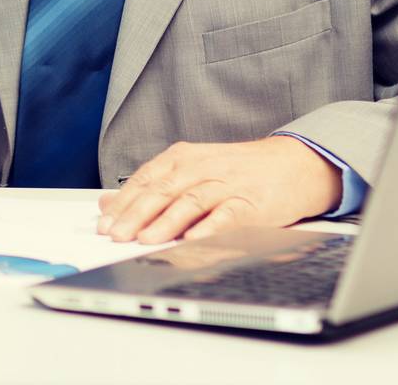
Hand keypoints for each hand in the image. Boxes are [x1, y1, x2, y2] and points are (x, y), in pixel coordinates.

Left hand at [95, 137, 342, 243]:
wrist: (292, 165)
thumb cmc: (237, 171)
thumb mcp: (189, 170)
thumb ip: (150, 186)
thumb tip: (108, 204)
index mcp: (182, 158)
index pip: (145, 180)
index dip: (123, 203)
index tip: (104, 224)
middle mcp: (202, 167)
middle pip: (162, 191)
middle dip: (136, 215)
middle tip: (116, 236)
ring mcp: (227, 184)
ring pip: (190, 201)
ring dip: (166, 222)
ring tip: (146, 240)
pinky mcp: (251, 202)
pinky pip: (228, 215)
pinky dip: (210, 227)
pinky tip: (194, 240)